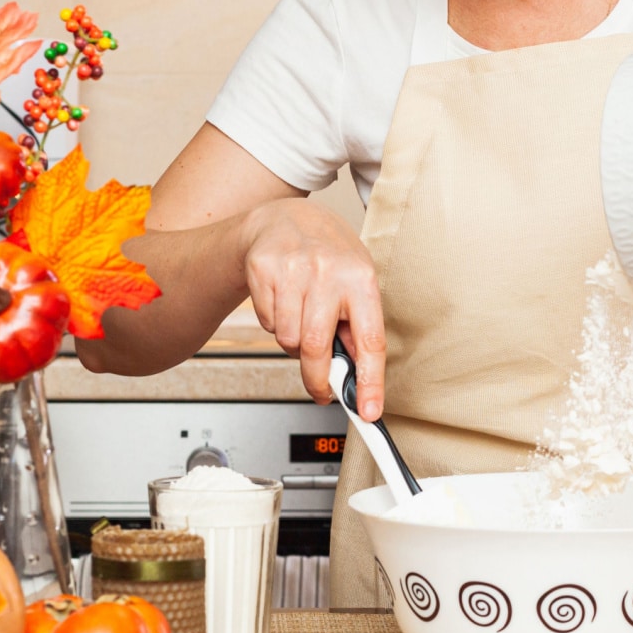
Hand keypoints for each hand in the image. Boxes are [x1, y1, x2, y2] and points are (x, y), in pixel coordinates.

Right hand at [238, 198, 385, 419]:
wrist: (284, 220)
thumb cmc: (328, 257)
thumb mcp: (355, 283)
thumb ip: (357, 327)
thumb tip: (357, 375)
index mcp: (361, 279)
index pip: (370, 341)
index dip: (369, 382)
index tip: (368, 412)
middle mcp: (328, 272)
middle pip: (317, 348)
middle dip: (317, 379)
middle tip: (321, 390)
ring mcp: (293, 270)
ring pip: (289, 340)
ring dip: (294, 343)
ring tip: (302, 318)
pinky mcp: (263, 271)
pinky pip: (268, 324)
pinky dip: (275, 324)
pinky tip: (283, 301)